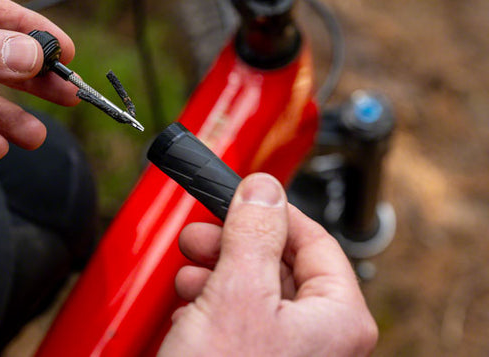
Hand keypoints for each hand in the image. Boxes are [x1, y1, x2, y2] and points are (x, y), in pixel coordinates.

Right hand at [159, 173, 377, 355]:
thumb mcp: (237, 292)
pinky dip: (210, 308)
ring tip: (188, 278)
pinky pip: (238, 323)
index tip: (236, 196)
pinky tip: (189, 313)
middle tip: (198, 237)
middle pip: (278, 264)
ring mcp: (288, 356)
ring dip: (215, 275)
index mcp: (338, 318)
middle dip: (231, 245)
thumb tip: (263, 188)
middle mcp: (321, 339)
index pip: (313, 240)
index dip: (269, 213)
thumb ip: (253, 232)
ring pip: (254, 292)